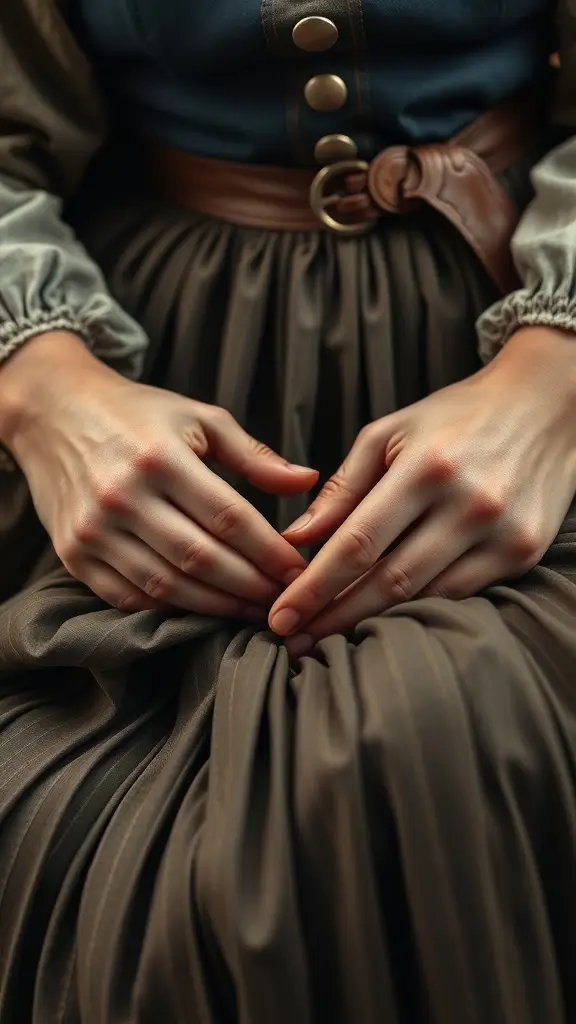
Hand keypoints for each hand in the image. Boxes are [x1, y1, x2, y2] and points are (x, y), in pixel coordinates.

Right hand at [4, 333, 316, 616]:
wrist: (54, 413)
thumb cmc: (137, 414)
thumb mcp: (199, 418)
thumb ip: (253, 455)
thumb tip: (306, 481)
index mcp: (160, 457)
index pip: (229, 518)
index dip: (269, 551)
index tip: (299, 570)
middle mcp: (122, 496)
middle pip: (201, 559)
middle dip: (250, 586)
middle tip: (284, 599)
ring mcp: (93, 530)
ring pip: (167, 587)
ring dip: (217, 607)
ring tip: (252, 610)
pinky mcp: (74, 555)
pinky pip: (128, 598)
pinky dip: (170, 611)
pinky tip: (203, 610)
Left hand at [268, 328, 575, 653]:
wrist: (546, 406)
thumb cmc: (455, 417)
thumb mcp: (390, 433)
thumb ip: (342, 488)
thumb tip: (295, 538)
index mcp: (427, 468)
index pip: (357, 543)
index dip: (314, 586)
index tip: (280, 615)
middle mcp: (469, 504)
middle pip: (388, 581)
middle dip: (334, 617)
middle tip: (293, 641)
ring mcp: (502, 534)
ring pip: (424, 597)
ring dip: (372, 623)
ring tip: (328, 638)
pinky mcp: (523, 553)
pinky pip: (460, 596)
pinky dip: (418, 612)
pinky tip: (385, 623)